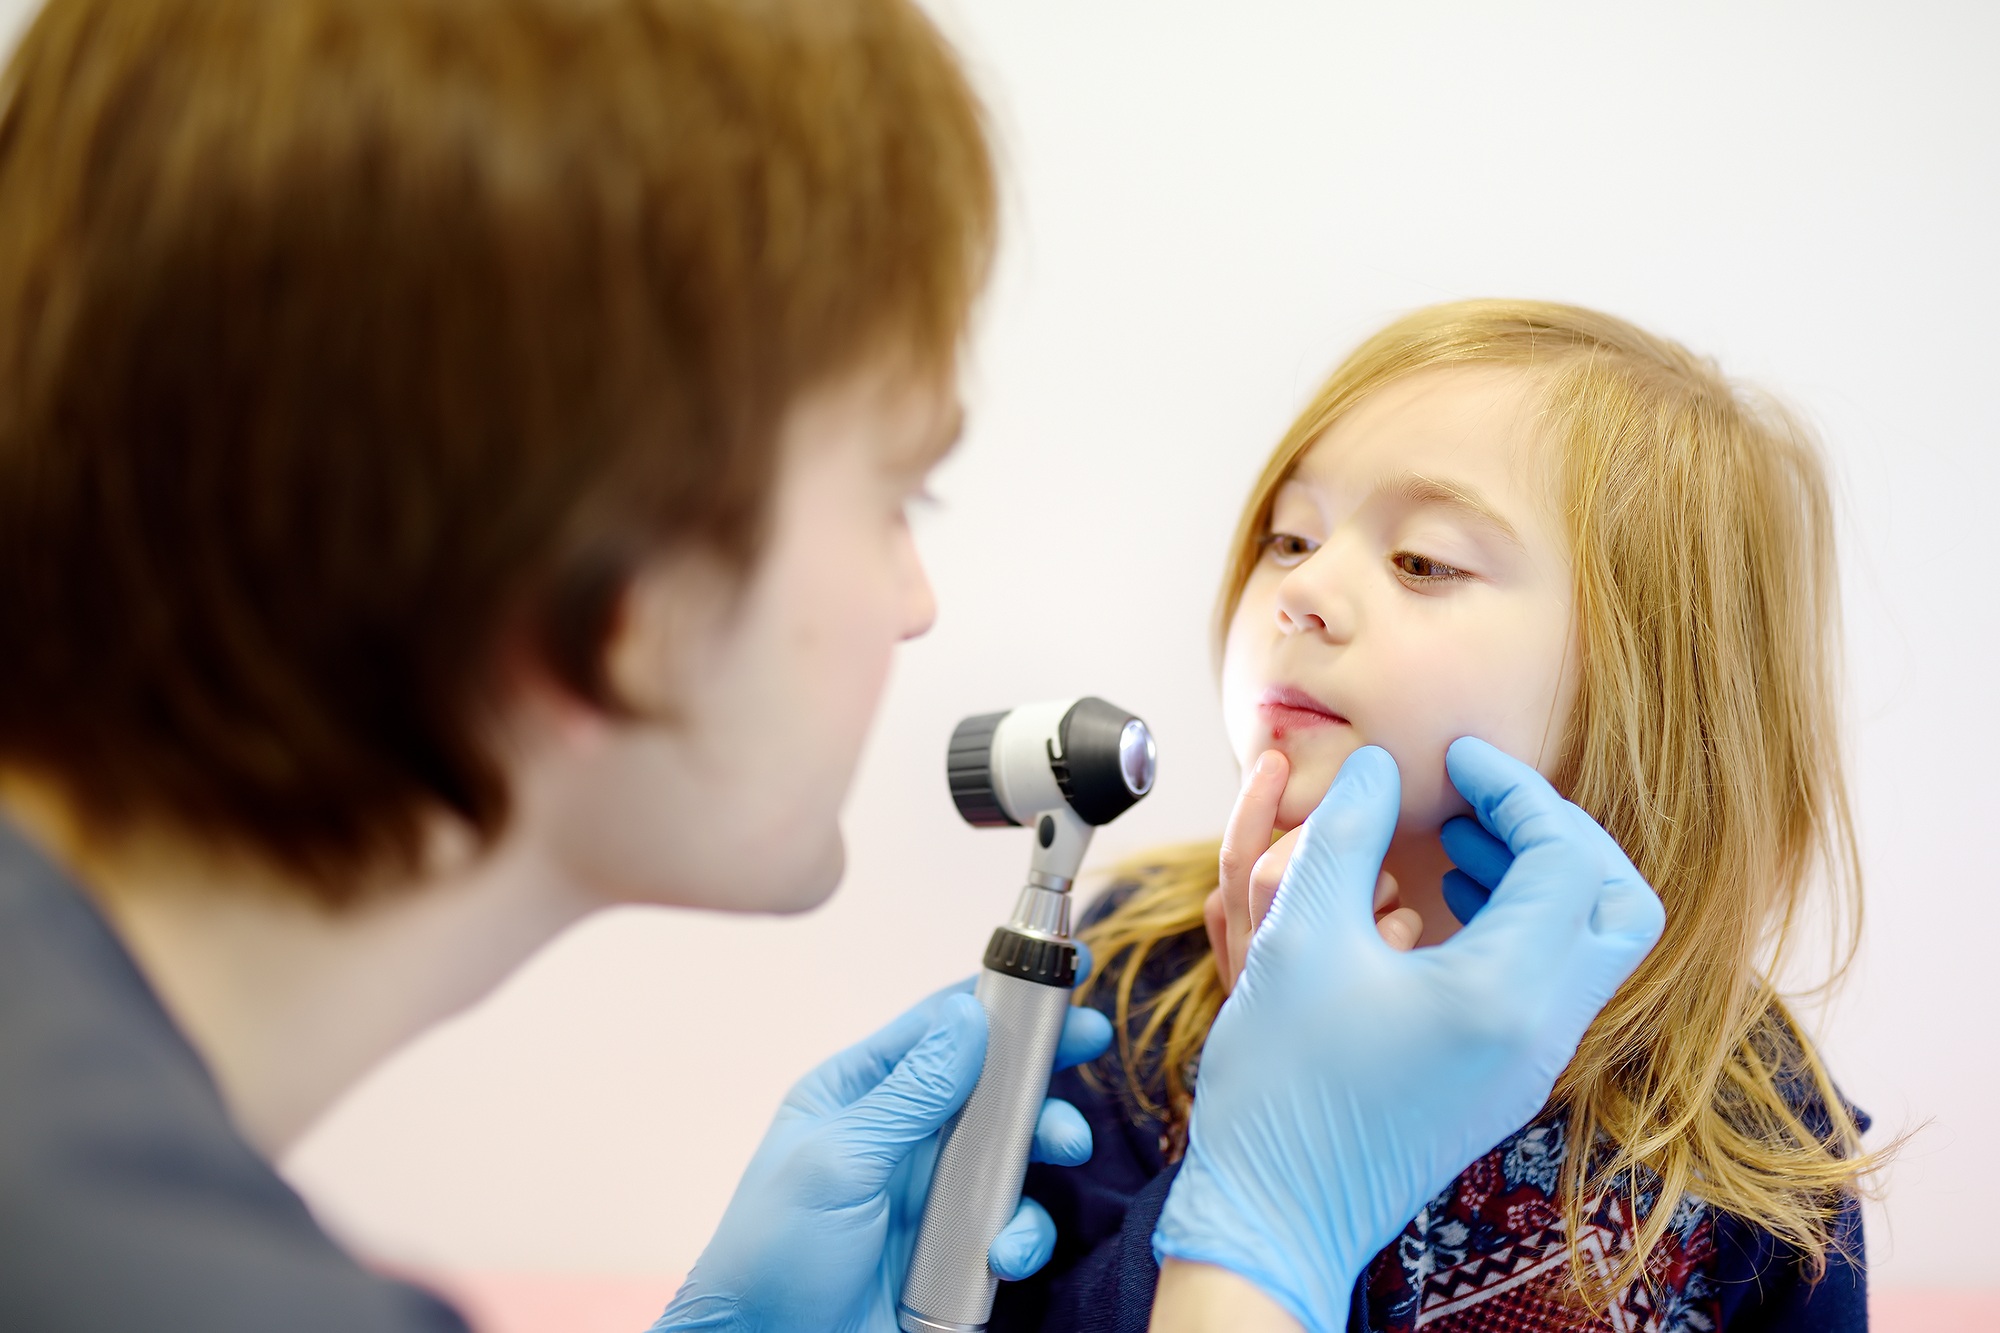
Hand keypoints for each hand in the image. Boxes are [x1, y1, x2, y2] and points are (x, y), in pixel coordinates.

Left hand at [654, 960, 1113, 1332]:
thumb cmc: (773, 1257)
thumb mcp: (838, 1161)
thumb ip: (912, 1091)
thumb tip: (969, 1015)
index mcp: (857, 1094)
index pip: (937, 1028)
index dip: (1000, 1001)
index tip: (1066, 979)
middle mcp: (899, 1136)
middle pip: (989, 1084)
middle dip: (1038, 1076)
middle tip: (1088, 1050)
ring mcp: (930, 1194)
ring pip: (1013, 1151)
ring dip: (1043, 1148)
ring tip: (1063, 1151)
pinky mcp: (955, 1251)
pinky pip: (1012, 1224)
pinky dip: (1021, 1235)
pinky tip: (1003, 1254)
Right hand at [1152, 740, 1663, 1332]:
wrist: (1275, 1212)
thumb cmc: (1280, 1084)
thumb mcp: (1300, 935)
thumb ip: (1344, 832)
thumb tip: (1381, 768)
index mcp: (1504, 993)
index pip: (1568, 856)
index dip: (1518, 788)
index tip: (1455, 759)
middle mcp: (1541, 1032)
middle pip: (1618, 901)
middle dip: (1555, 831)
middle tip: (1477, 799)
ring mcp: (1532, 1064)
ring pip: (1594, 945)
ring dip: (1541, 876)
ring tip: (1454, 841)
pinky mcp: (1509, 1081)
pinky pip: (1554, 982)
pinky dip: (1520, 925)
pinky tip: (1441, 905)